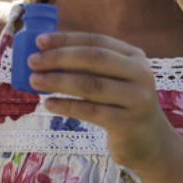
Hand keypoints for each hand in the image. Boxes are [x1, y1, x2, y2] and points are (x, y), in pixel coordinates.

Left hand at [29, 32, 177, 170]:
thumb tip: (43, 52)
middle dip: (59, 58)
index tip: (39, 41)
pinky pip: (91, 111)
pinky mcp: (129, 123)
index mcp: (134, 56)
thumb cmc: (120, 104)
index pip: (95, 40)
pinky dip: (66, 106)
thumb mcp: (111, 79)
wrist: (150, 143)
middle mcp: (140, 73)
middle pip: (93, 58)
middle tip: (32, 61)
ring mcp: (137, 99)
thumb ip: (86, 65)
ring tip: (34, 81)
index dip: (65, 39)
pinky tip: (48, 103)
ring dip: (58, 81)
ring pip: (91, 85)